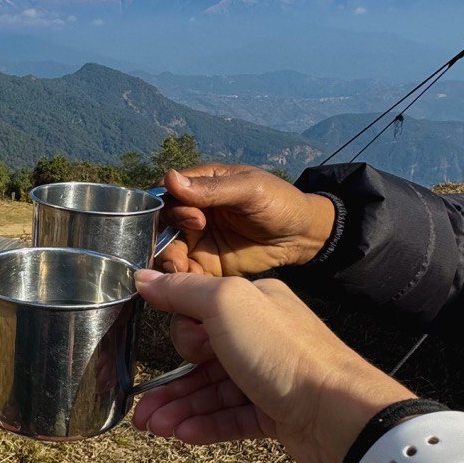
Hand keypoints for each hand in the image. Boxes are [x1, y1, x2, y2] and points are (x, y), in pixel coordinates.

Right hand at [132, 270, 409, 462]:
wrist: (338, 415)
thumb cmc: (283, 352)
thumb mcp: (225, 304)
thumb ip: (183, 291)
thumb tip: (144, 277)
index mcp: (254, 301)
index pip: (201, 311)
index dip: (182, 332)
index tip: (176, 349)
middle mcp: (262, 336)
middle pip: (203, 357)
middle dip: (171, 383)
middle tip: (143, 406)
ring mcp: (270, 376)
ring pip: (214, 391)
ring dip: (180, 408)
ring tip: (152, 428)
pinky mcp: (278, 413)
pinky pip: (232, 417)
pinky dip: (205, 425)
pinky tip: (181, 435)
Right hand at [156, 164, 335, 276]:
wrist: (302, 236)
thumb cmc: (279, 202)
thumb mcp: (248, 190)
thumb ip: (211, 189)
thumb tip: (170, 179)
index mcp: (200, 185)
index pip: (166, 193)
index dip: (169, 206)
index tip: (193, 218)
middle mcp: (192, 211)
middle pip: (161, 224)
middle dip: (164, 237)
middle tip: (182, 250)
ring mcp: (197, 238)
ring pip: (168, 249)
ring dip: (168, 260)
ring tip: (180, 270)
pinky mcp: (205, 263)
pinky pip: (184, 272)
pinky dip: (181, 279)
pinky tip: (190, 283)